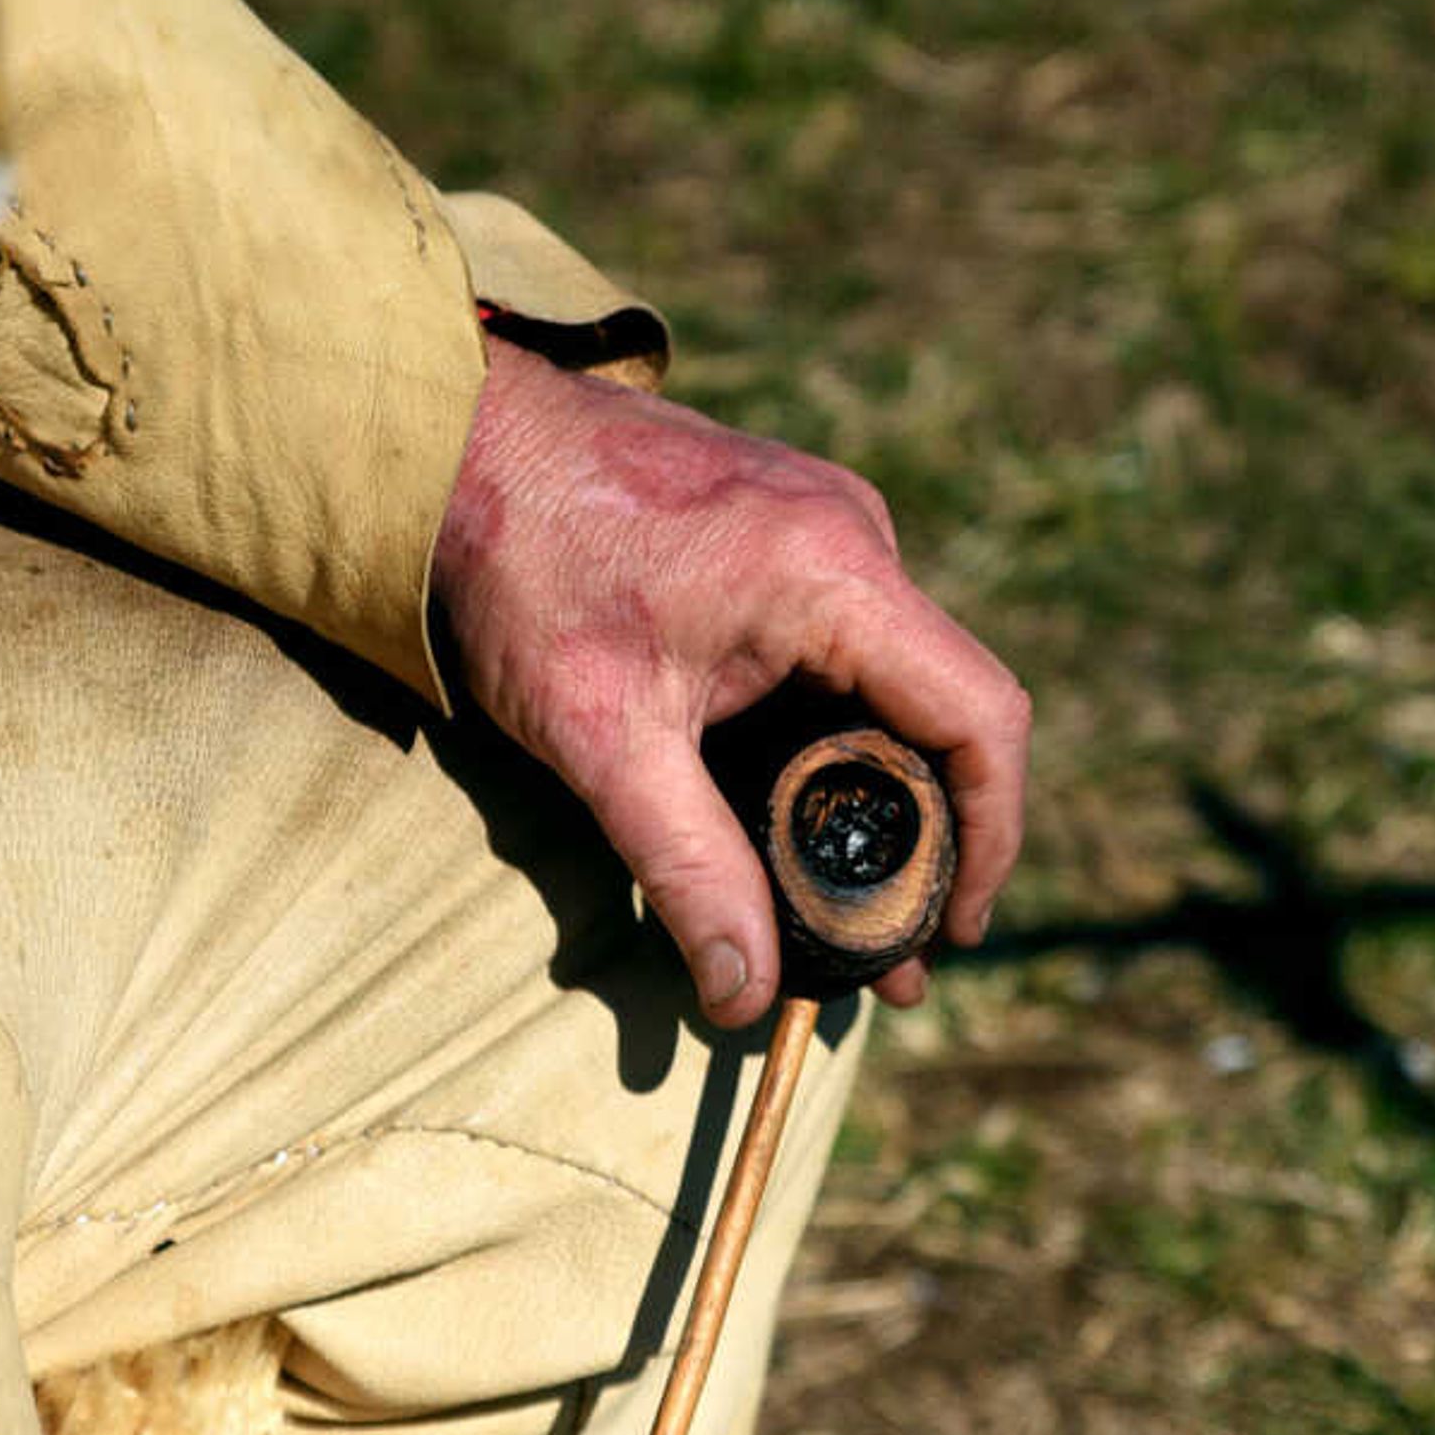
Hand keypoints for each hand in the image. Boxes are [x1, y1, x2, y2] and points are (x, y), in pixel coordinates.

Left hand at [434, 341, 1029, 1024]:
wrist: (443, 438)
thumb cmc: (517, 568)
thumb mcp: (602, 738)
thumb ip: (686, 869)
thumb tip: (746, 995)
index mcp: (836, 575)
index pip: (980, 717)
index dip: (991, 837)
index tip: (953, 930)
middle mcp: (856, 534)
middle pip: (943, 710)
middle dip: (926, 841)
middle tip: (890, 952)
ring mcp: (824, 522)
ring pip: (893, 681)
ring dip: (875, 790)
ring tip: (837, 901)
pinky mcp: (784, 526)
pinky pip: (845, 644)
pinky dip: (832, 732)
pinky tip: (787, 805)